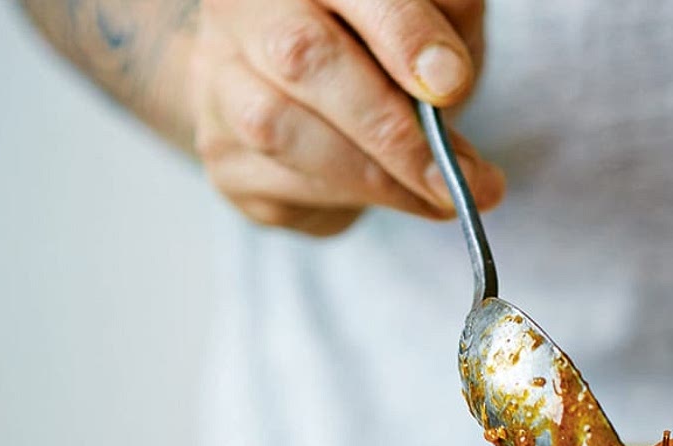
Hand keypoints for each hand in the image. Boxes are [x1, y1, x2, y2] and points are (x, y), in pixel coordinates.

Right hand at [190, 0, 504, 234]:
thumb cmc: (386, 43)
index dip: (401, 34)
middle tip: (455, 176)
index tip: (452, 84)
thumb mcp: (433, 16)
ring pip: (279, 130)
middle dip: (390, 129)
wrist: (316, 93)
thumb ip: (444, 25)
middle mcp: (240, 9)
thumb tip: (445, 75)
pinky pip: (281, 186)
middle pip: (300, 57)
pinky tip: (394, 198)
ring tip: (439, 196)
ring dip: (374, 178)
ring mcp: (217, 80)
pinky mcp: (222, 154)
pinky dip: (349, 201)